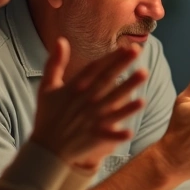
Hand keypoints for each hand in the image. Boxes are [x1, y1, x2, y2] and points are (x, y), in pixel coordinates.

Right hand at [29, 38, 146, 171]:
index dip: (110, 57)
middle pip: (106, 79)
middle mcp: (84, 101)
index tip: (125, 46)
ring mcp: (91, 118)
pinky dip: (124, 122)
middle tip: (137, 50)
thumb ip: (55, 63)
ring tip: (144, 73)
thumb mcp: (47, 87)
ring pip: (113, 100)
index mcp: (73, 88)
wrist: (45, 149)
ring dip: (128, 87)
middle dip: (121, 64)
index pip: (94, 69)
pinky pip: (113, 129)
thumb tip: (60, 40)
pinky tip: (137, 112)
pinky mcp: (95, 135)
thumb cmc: (47, 115)